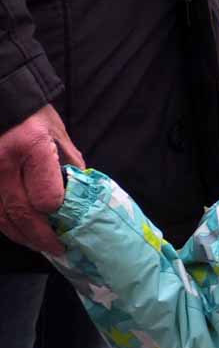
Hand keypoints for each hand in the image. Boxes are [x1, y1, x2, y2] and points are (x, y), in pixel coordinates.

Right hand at [0, 104, 83, 254]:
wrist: (0, 99)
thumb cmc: (32, 115)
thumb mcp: (58, 134)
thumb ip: (70, 164)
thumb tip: (81, 192)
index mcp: (31, 148)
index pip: (47, 197)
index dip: (58, 211)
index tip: (68, 218)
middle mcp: (4, 163)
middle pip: (22, 214)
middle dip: (41, 237)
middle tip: (57, 248)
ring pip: (0, 218)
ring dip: (21, 235)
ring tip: (39, 244)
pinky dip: (4, 224)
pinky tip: (18, 229)